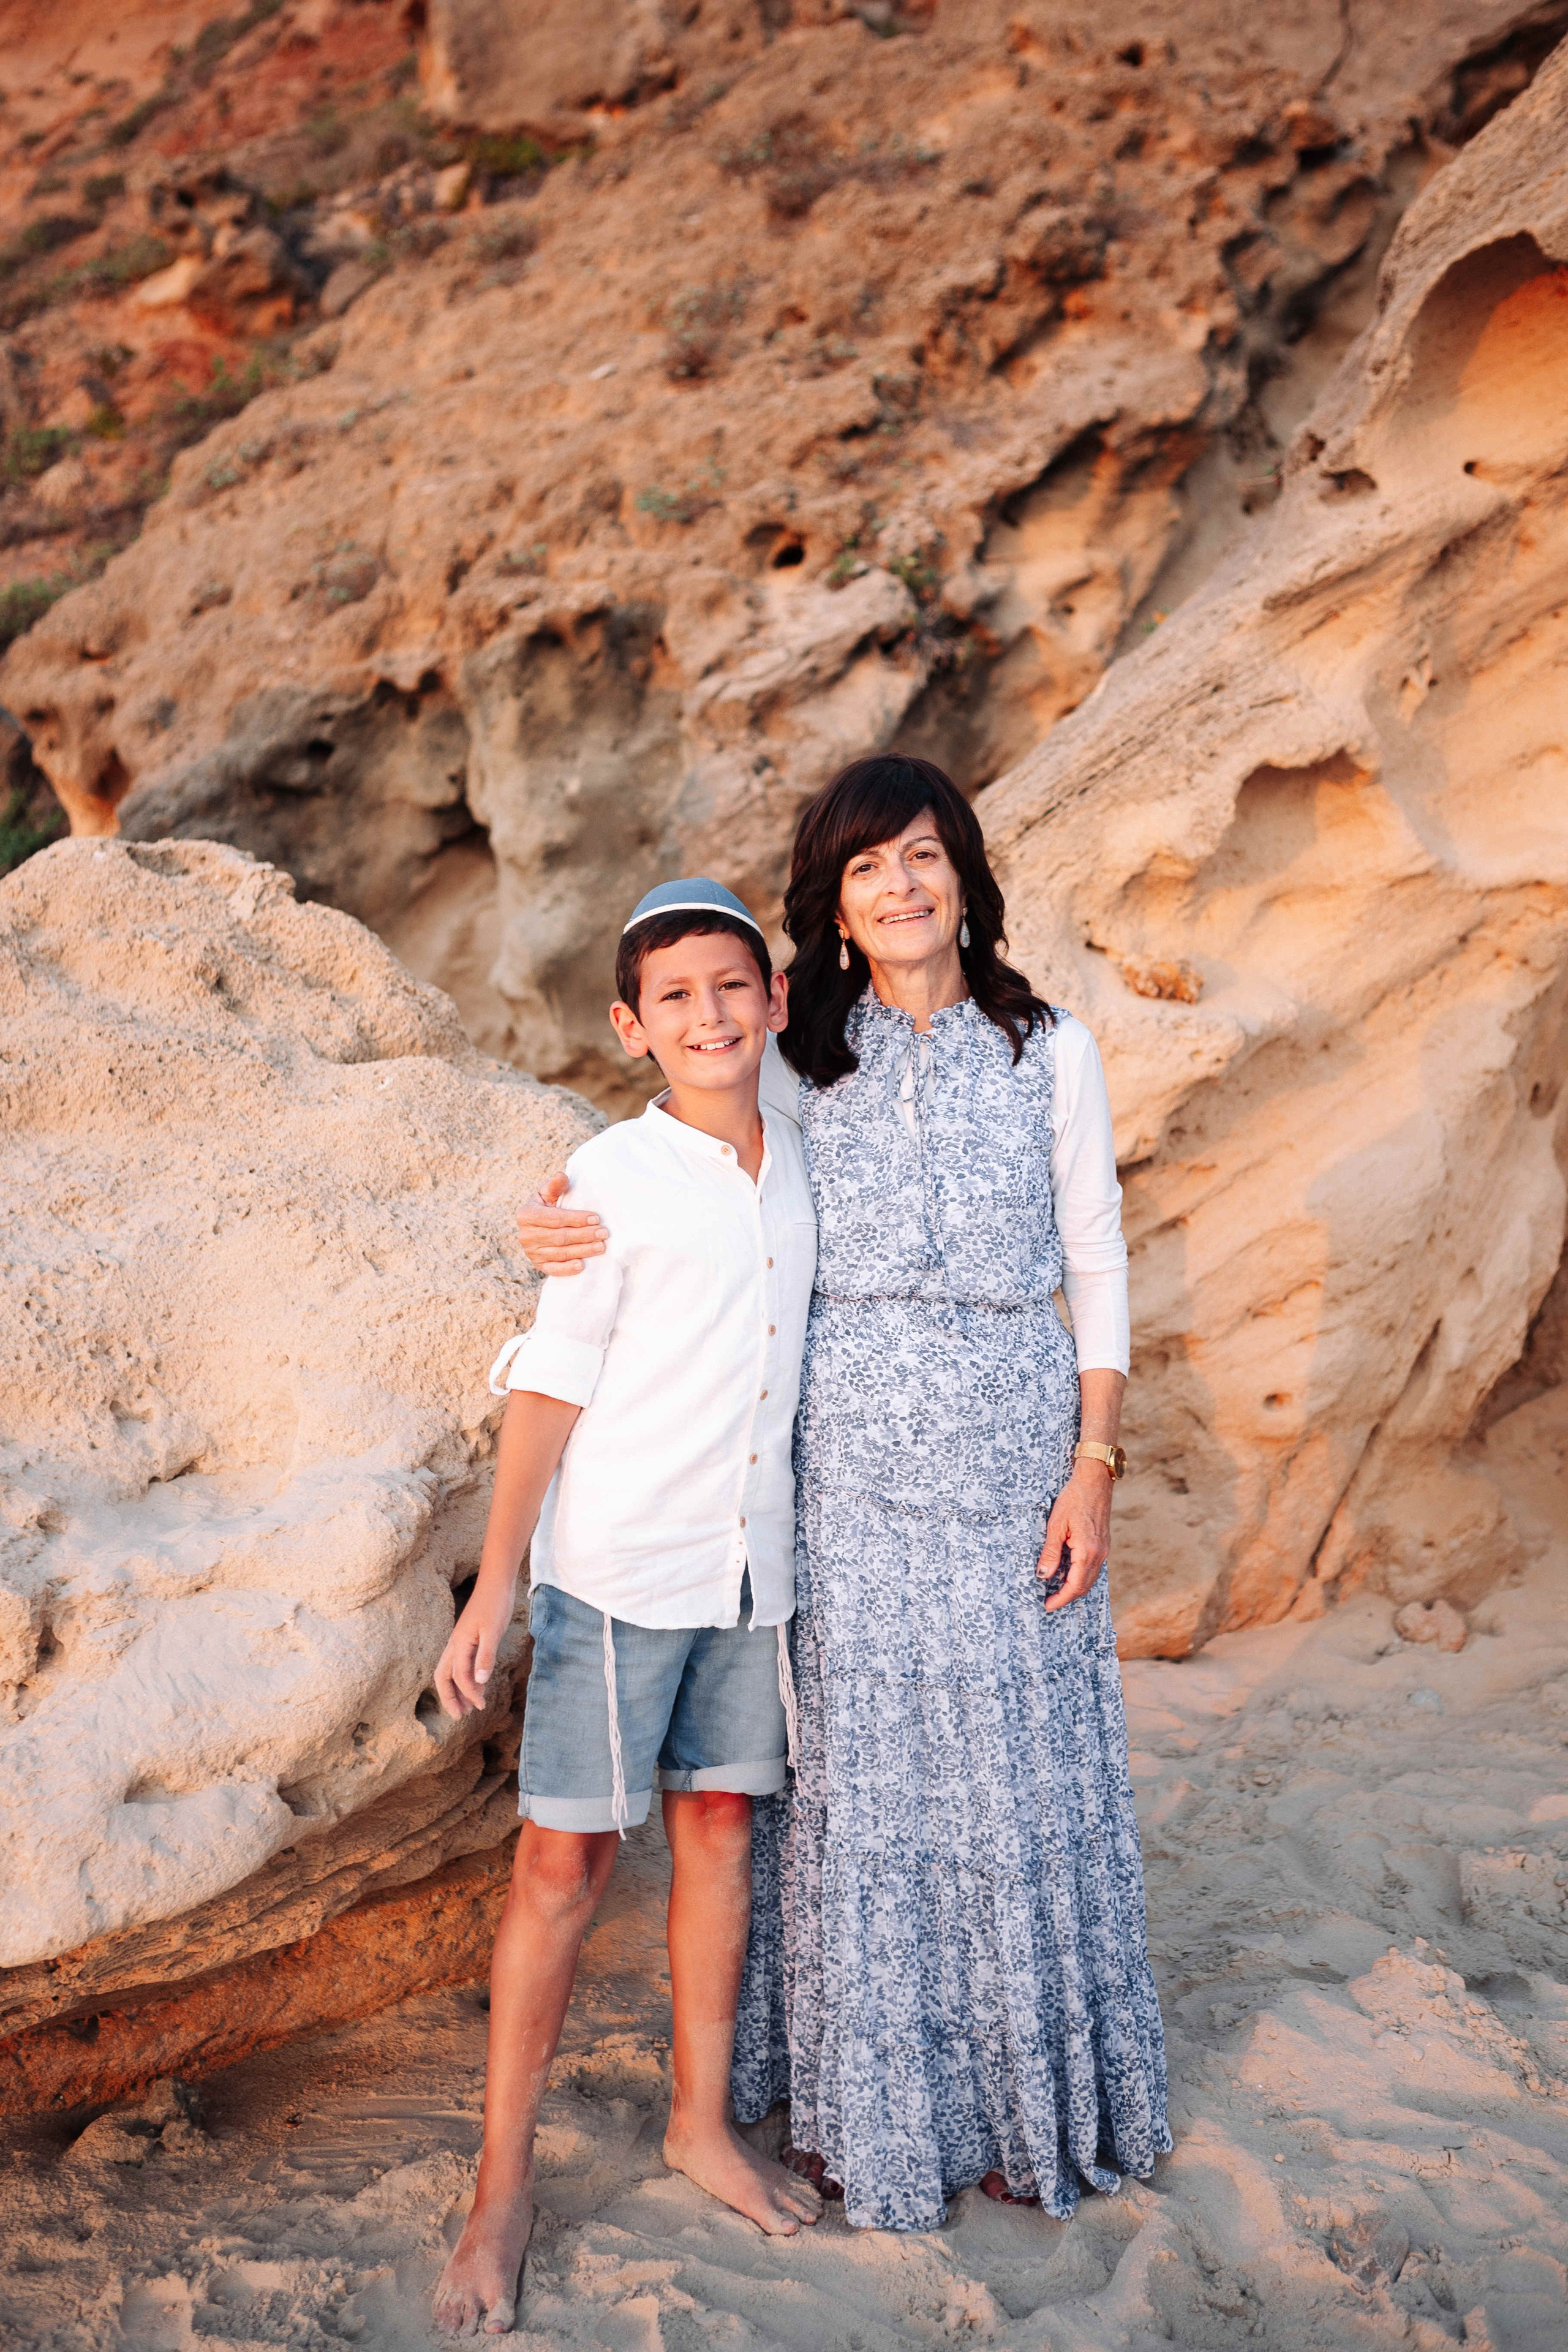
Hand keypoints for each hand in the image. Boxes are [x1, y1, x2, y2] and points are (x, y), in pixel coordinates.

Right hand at [435, 1583, 515, 1716]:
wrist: (496, 1582)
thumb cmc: (495, 1604)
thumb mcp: (493, 1631)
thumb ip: (486, 1656)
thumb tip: (480, 1682)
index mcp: (459, 1643)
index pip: (460, 1676)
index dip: (469, 1694)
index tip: (482, 1706)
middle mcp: (455, 1644)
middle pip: (443, 1677)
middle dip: (449, 1698)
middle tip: (459, 1717)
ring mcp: (460, 1642)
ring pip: (450, 1671)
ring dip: (457, 1690)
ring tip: (467, 1707)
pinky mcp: (468, 1639)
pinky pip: (460, 1664)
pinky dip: (465, 1678)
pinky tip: (477, 1685)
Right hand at [517, 1169, 606, 1275]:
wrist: (537, 1226)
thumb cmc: (546, 1206)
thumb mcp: (547, 1193)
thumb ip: (555, 1185)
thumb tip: (561, 1176)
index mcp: (527, 1214)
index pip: (555, 1218)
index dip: (576, 1219)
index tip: (596, 1218)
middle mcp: (525, 1235)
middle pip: (560, 1237)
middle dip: (584, 1235)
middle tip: (603, 1233)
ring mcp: (531, 1252)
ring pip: (560, 1253)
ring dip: (582, 1251)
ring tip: (601, 1246)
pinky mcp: (538, 1264)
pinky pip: (553, 1269)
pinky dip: (567, 1269)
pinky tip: (582, 1265)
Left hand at [1036, 1463, 1112, 1612]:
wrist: (1095, 1480)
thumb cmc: (1074, 1498)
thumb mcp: (1055, 1525)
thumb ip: (1050, 1553)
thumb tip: (1043, 1575)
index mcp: (1087, 1551)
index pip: (1075, 1586)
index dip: (1060, 1599)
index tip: (1046, 1606)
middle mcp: (1099, 1554)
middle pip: (1084, 1586)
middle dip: (1066, 1597)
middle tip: (1048, 1602)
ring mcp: (1103, 1549)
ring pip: (1090, 1578)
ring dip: (1073, 1588)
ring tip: (1055, 1590)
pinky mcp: (1103, 1544)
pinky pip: (1092, 1568)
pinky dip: (1080, 1576)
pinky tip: (1067, 1573)